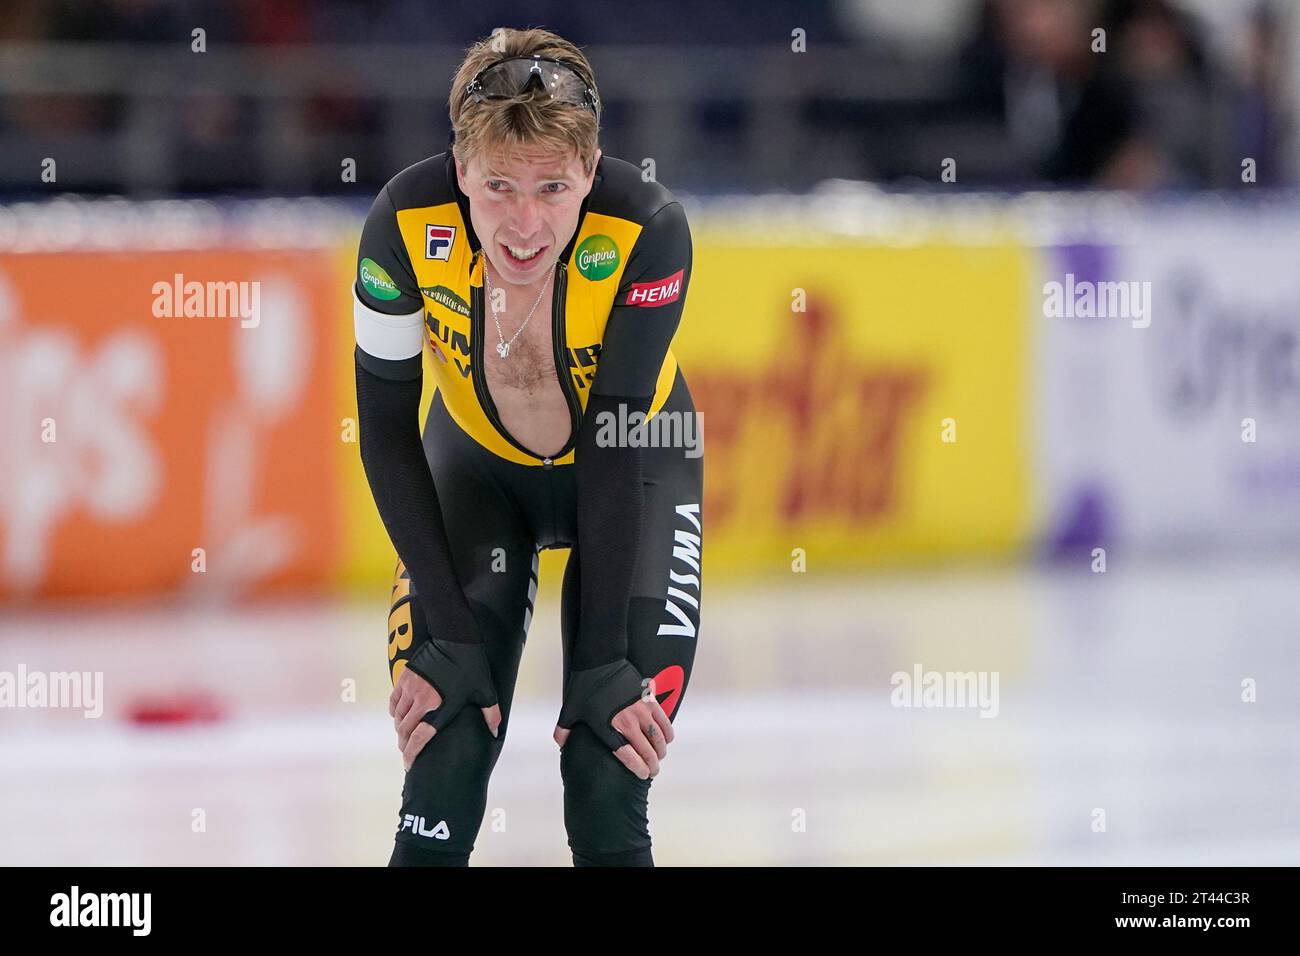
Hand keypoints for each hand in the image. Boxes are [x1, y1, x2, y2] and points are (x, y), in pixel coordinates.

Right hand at [390, 639, 500, 769]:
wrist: (455, 638)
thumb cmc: (472, 666)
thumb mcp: (485, 691)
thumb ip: (491, 714)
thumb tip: (496, 733)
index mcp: (441, 709)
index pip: (419, 738)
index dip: (411, 754)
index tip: (408, 764)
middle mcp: (422, 702)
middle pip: (404, 731)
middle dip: (404, 744)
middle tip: (407, 750)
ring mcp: (411, 690)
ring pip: (398, 717)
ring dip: (400, 729)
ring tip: (405, 734)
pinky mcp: (405, 678)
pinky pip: (394, 702)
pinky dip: (395, 712)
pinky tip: (400, 715)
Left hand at [553, 660, 673, 779]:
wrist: (601, 659)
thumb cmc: (584, 685)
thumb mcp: (570, 710)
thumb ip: (564, 730)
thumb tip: (561, 745)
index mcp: (608, 727)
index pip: (628, 756)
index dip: (638, 768)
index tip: (643, 775)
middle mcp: (627, 721)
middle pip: (647, 750)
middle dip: (653, 765)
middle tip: (653, 771)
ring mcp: (641, 710)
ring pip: (659, 737)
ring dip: (661, 750)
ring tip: (659, 756)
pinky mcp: (649, 699)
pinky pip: (664, 721)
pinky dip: (667, 732)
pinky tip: (666, 739)